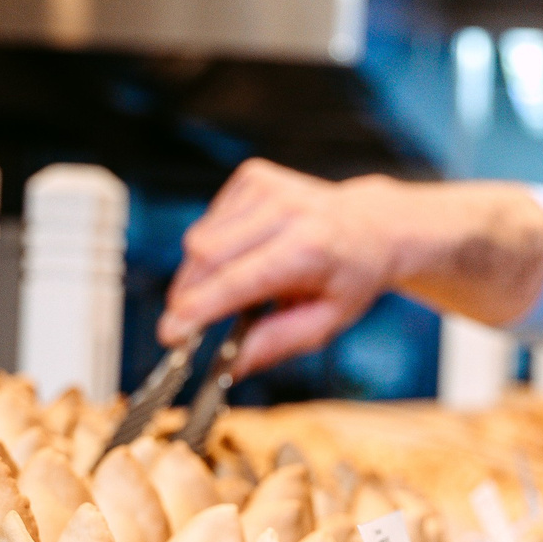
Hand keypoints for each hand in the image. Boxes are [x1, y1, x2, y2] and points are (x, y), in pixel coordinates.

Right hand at [159, 160, 542, 372]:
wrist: (371, 225)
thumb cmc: (350, 277)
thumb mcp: (326, 323)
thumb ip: (275, 343)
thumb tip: (230, 365)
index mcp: (309, 248)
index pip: (237, 280)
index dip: (196, 310)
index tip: (170, 334)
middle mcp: (286, 209)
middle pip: (205, 254)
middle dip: (188, 294)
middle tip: (190, 325)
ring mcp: (267, 186)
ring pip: (198, 237)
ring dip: (200, 272)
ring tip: (238, 287)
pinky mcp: (252, 176)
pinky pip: (209, 221)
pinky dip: (214, 247)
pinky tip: (244, 254)